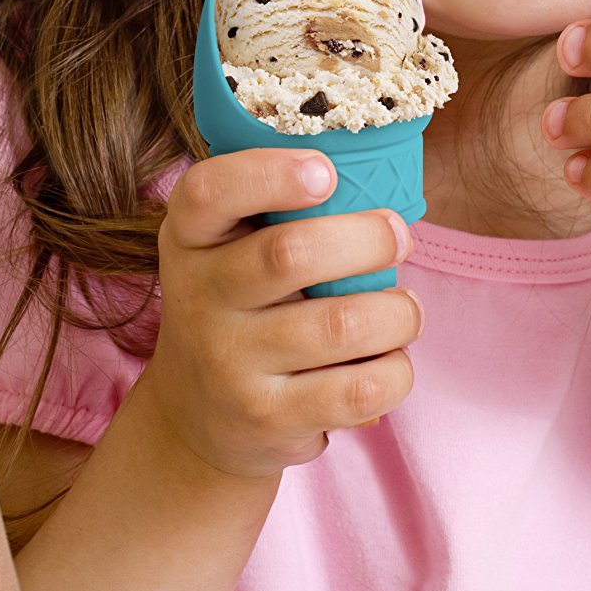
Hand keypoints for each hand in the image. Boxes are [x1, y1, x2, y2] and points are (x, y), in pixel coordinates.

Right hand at [146, 148, 418, 478]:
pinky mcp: (268, 416)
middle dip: (369, 239)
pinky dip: (396, 368)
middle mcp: (198, 298)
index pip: (208, 192)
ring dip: (398, 312)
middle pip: (291, 253)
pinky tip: (388, 359)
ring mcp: (229, 363)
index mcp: (189, 239)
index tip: (325, 173)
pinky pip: (361, 388)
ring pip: (343, 324)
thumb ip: (275, 210)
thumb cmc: (238, 308)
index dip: (270, 174)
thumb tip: (378, 183)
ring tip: (402, 310)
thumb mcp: (225, 251)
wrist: (198, 414)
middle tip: (397, 238)